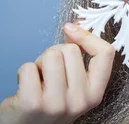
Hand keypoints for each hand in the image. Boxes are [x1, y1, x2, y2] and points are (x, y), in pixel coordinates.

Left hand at [0, 21, 115, 123]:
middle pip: (71, 49)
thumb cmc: (48, 104)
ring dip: (39, 62)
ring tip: (38, 80)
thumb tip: (76, 24)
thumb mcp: (73, 85)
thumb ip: (78, 58)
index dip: (88, 36)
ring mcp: (56, 104)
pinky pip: (28, 67)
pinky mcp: (32, 104)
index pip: (105, 53)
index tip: (71, 30)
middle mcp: (80, 101)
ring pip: (51, 55)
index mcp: (95, 94)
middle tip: (49, 74)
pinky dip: (23, 72)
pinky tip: (24, 87)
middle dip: (55, 53)